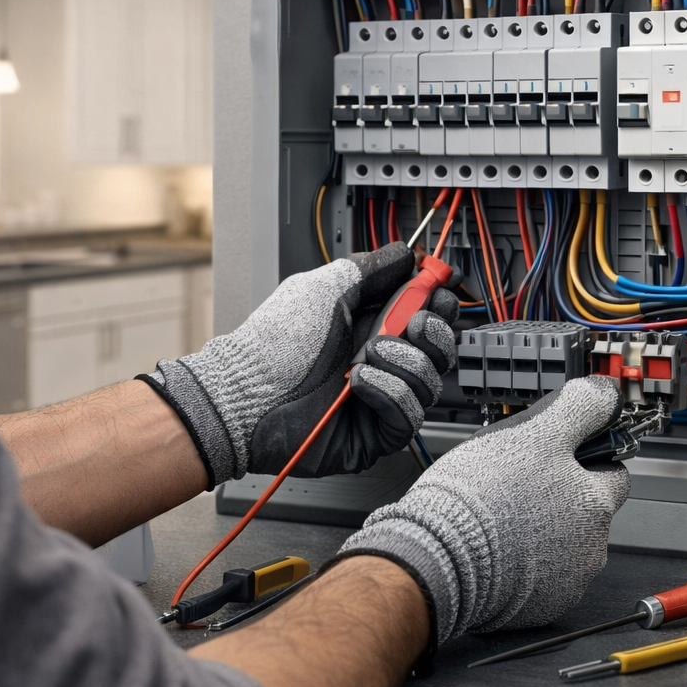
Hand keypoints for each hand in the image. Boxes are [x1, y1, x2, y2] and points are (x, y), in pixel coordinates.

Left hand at [142, 243, 458, 485]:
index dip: (439, 303)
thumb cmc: (274, 343)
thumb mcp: (323, 289)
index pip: (426, 315)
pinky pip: (409, 414)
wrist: (246, 393)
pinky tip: (361, 382)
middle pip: (440, 350)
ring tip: (367, 356)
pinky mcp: (375, 433)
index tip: (439, 290)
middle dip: (435, 332)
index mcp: (369, 325)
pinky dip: (390, 392)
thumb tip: (405, 254)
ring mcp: (379, 398)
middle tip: (414, 322)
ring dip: (404, 361)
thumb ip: (369, 269)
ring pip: (430, 381)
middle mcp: (379, 361)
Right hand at [336, 377, 630, 644]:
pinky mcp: (538, 608)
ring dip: (542, 532)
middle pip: (587, 512)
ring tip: (502, 517)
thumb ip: (579, 407)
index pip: (613, 473)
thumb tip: (605, 392)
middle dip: (561, 498)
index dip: (586, 458)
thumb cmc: (481, 498)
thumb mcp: (534, 432)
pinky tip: (497, 548)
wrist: (438, 559)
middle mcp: (591, 548)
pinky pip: (540, 579)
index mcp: (595, 504)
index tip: (560, 455)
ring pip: (563, 546)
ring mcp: (566, 582)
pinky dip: (524, 565)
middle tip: (519, 483)